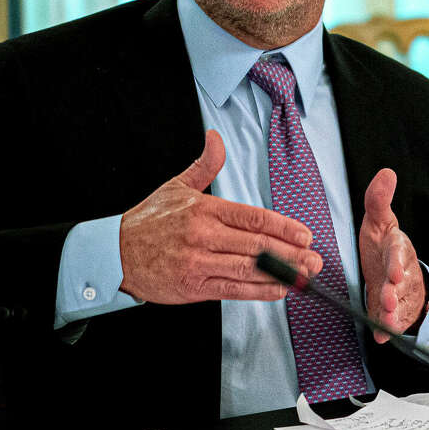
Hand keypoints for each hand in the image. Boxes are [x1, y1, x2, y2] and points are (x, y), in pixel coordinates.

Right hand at [119, 130, 322, 303]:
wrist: (114, 253)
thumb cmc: (147, 222)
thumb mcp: (176, 186)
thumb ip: (204, 164)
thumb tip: (216, 139)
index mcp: (204, 209)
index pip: (252, 218)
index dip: (283, 227)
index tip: (304, 235)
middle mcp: (203, 235)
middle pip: (256, 245)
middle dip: (290, 253)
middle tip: (314, 259)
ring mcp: (198, 262)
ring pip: (248, 268)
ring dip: (281, 274)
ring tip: (304, 276)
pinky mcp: (193, 286)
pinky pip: (232, 289)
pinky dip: (259, 291)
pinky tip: (278, 290)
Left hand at [359, 168, 425, 342]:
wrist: (395, 272)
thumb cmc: (384, 245)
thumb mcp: (378, 221)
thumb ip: (378, 199)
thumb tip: (387, 172)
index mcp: (398, 248)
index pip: (400, 254)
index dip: (398, 263)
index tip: (393, 272)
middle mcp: (403, 272)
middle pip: (401, 284)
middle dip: (394, 292)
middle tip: (386, 298)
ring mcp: (401, 294)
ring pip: (400, 305)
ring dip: (393, 313)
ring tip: (385, 320)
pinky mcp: (396, 312)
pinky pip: (394, 323)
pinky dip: (387, 331)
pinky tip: (381, 337)